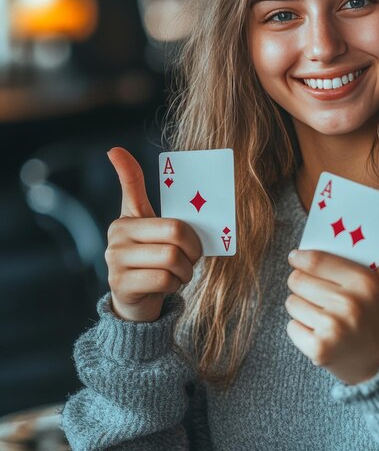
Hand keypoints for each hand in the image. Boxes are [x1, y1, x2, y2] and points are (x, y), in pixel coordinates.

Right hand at [105, 147, 202, 321]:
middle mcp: (116, 236)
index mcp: (126, 219)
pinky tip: (168, 284)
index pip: (134, 190)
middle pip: (175, 231)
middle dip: (193, 247)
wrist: (138, 300)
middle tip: (192, 255)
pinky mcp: (121, 285)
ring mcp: (115, 261)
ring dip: (186, 269)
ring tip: (179, 271)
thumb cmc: (152, 258)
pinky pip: (165, 279)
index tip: (114, 150)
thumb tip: (120, 154)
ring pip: (172, 258)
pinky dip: (176, 284)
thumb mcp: (152, 229)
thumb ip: (151, 202)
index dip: (127, 170)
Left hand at [285, 222, 378, 384]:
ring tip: (320, 312)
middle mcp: (349, 304)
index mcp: (365, 283)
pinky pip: (292, 327)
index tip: (296, 258)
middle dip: (300, 282)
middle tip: (312, 288)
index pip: (316, 260)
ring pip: (292, 302)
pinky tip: (320, 332)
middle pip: (298, 280)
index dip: (301, 257)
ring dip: (300, 305)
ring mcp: (334, 328)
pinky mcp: (320, 349)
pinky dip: (300, 329)